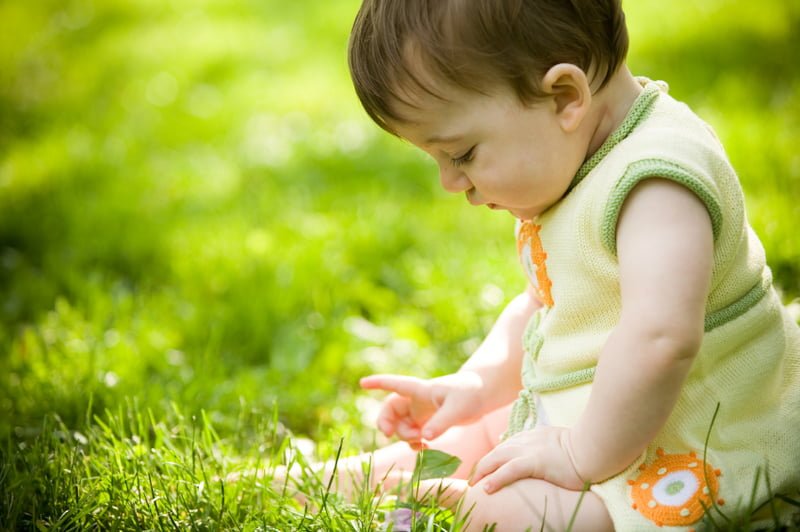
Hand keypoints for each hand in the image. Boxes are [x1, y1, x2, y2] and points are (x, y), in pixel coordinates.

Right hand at [360, 372, 484, 449]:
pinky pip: (413, 434)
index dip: (378, 383)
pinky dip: (414, 442)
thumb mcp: (457, 408)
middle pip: (391, 409)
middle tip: (388, 434)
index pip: (395, 384)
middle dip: (386, 422)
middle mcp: (416, 400)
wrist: (482, 395)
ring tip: (421, 443)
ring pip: (401, 425)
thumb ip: (441, 423)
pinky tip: (424, 448)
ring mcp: (421, 412)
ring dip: (405, 436)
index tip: (362, 383)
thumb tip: (424, 437)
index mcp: (421, 390)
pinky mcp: (427, 423)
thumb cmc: (470, 393)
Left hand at [469, 426, 584, 491]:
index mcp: (532, 436)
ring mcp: (530, 449)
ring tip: (473, 485)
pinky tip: (486, 489)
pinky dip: (496, 478)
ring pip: (497, 458)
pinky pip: (510, 470)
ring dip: (482, 472)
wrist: (594, 448)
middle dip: (482, 465)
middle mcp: (527, 440)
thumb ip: (546, 448)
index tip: (485, 470)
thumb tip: (543, 461)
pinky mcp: (535, 461)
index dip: (493, 459)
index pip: (506, 447)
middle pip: (496, 451)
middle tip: (473, 480)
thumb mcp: (559, 444)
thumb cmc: (583, 449)